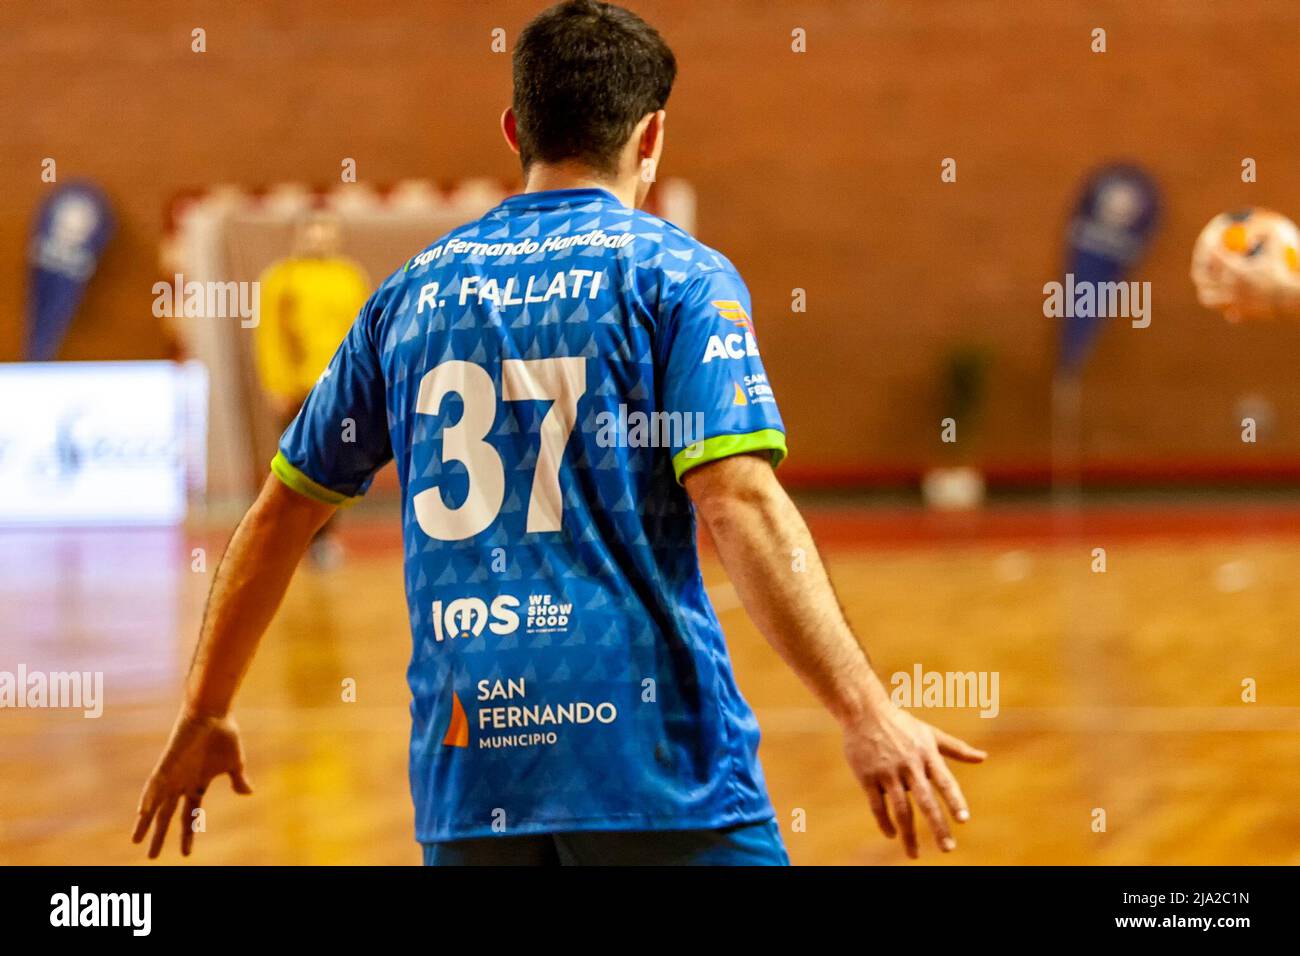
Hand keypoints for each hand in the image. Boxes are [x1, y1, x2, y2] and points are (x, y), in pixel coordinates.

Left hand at [132, 710, 253, 858]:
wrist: (214, 714)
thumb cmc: (224, 735)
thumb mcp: (235, 763)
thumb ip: (238, 780)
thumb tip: (248, 793)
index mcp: (197, 785)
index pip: (190, 815)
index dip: (187, 834)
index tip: (186, 854)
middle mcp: (181, 784)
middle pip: (167, 816)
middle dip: (159, 836)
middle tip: (151, 857)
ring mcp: (172, 775)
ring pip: (155, 805)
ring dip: (145, 823)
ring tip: (136, 841)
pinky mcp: (167, 764)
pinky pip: (154, 784)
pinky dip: (148, 798)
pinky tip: (142, 811)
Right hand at [842, 704, 985, 858]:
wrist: (864, 711)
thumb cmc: (901, 723)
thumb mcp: (930, 733)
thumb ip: (957, 749)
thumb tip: (984, 757)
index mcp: (926, 755)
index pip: (945, 781)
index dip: (954, 800)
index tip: (963, 820)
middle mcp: (909, 765)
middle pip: (925, 801)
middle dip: (937, 826)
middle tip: (948, 848)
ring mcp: (887, 772)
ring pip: (900, 809)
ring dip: (908, 834)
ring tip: (915, 854)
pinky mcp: (867, 777)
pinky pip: (877, 805)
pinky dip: (885, 822)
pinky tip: (892, 834)